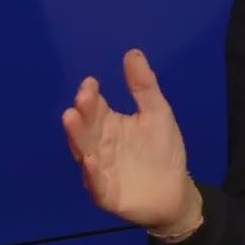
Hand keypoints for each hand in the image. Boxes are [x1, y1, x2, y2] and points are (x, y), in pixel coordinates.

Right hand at [61, 49, 201, 234]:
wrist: (174, 191)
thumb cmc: (162, 150)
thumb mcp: (156, 113)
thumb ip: (144, 86)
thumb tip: (132, 52)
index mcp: (108, 124)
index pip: (94, 107)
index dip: (91, 95)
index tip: (91, 82)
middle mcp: (98, 145)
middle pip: (86, 127)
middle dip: (82, 113)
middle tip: (81, 98)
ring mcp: (99, 169)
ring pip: (84, 151)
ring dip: (77, 137)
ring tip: (70, 118)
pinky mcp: (105, 193)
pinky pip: (96, 183)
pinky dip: (92, 173)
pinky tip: (91, 161)